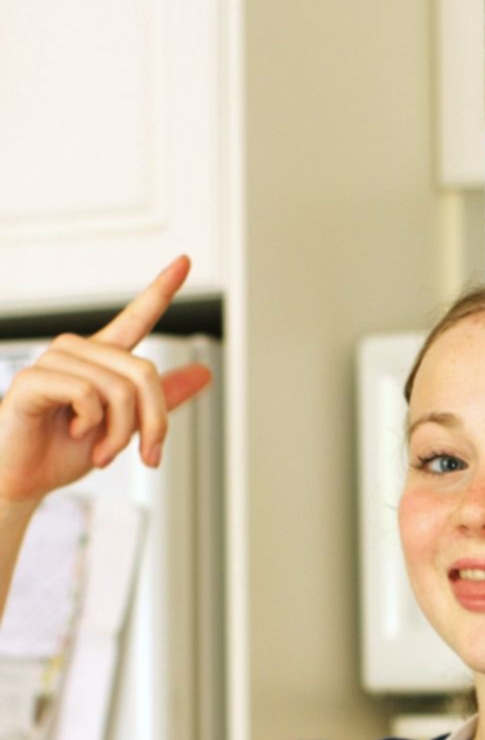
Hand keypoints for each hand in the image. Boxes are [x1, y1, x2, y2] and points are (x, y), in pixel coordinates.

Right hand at [0, 256, 212, 507]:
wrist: (24, 477)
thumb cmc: (64, 449)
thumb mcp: (125, 427)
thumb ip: (161, 400)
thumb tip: (205, 372)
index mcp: (102, 359)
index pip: (136, 318)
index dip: (160, 290)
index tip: (185, 261)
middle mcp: (79, 351)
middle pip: (144, 373)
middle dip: (153, 424)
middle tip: (145, 456)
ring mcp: (55, 360)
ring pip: (119, 389)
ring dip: (119, 434)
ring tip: (101, 452)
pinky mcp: (34, 378)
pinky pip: (87, 393)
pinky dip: (90, 423)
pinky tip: (72, 430)